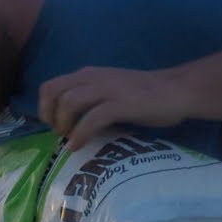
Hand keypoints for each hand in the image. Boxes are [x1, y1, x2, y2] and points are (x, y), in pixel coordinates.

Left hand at [38, 67, 191, 150]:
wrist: (177, 91)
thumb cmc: (144, 95)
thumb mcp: (109, 91)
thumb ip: (90, 100)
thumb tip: (68, 122)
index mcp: (88, 75)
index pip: (50, 86)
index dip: (45, 107)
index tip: (53, 124)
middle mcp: (93, 78)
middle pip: (54, 93)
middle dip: (50, 116)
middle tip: (60, 133)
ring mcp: (107, 90)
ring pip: (69, 102)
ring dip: (64, 124)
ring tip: (69, 139)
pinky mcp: (121, 104)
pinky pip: (91, 119)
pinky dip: (79, 134)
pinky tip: (77, 146)